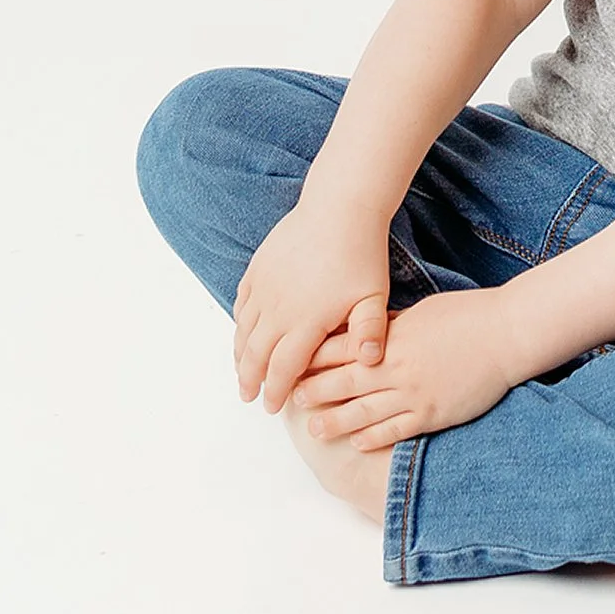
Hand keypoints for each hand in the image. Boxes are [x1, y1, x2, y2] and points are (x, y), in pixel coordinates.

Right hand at [234, 199, 390, 410]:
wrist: (340, 206)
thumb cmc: (361, 252)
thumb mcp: (374, 295)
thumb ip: (370, 332)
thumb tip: (369, 364)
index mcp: (305, 321)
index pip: (283, 367)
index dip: (275, 391)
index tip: (273, 407)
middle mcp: (277, 308)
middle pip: (255, 355)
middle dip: (250, 380)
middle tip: (249, 397)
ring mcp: (264, 286)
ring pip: (243, 331)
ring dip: (240, 355)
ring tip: (242, 371)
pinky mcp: (259, 267)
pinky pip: (242, 303)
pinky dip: (239, 323)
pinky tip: (243, 331)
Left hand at [292, 290, 520, 449]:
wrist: (506, 334)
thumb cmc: (467, 316)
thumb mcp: (421, 312)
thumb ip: (391, 325)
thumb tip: (366, 330)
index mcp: (392, 337)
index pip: (343, 347)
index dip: (316, 357)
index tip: (295, 363)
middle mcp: (396, 367)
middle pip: (345, 381)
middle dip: (316, 390)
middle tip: (292, 398)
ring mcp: (413, 392)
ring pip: (363, 411)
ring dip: (336, 420)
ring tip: (314, 428)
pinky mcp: (431, 414)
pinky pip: (395, 429)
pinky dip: (373, 437)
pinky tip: (357, 443)